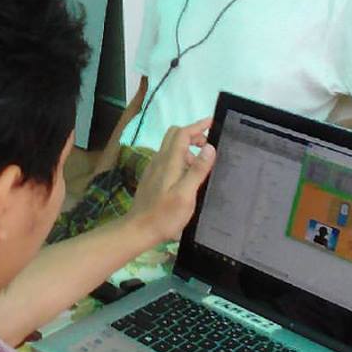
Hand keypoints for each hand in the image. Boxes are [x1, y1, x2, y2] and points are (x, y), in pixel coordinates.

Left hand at [125, 119, 214, 244]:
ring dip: (188, 149)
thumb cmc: (164, 215)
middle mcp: (160, 159)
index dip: (198, 125)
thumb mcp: (186, 194)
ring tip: (203, 167)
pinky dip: (182, 159)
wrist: (139, 229)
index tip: (212, 122)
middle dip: (193, 134)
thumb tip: (209, 147)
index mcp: (169, 161)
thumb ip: (197, 170)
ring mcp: (155, 167)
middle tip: (209, 146)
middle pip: (175, 135)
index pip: (182, 133)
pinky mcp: (153, 176)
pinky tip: (190, 176)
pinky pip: (169, 158)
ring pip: (172, 147)